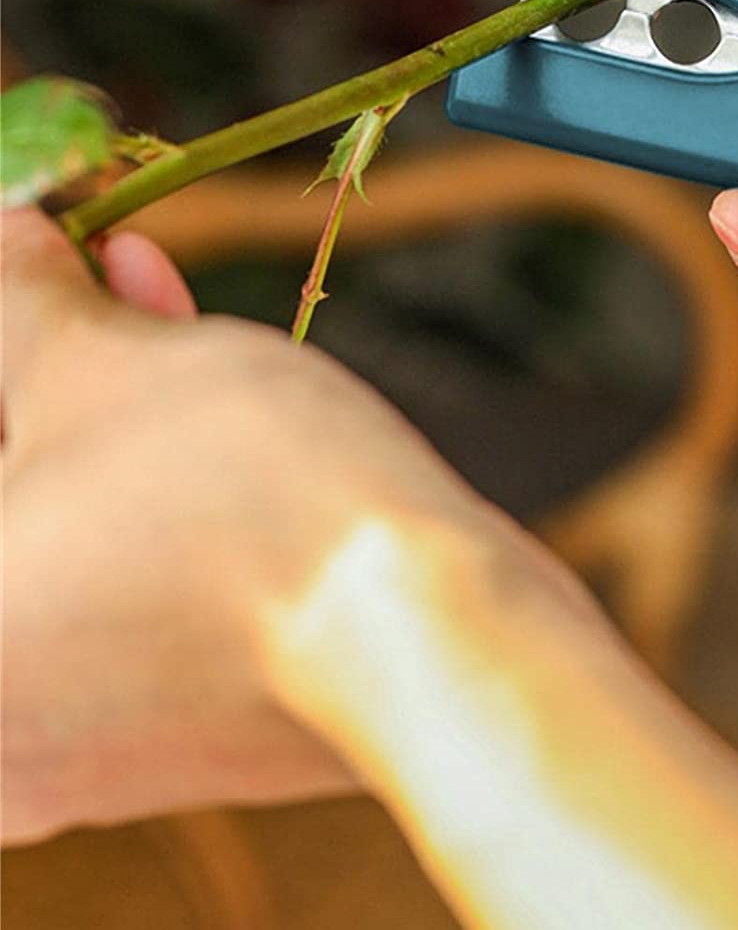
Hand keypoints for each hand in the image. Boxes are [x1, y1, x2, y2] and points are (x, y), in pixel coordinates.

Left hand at [0, 208, 532, 841]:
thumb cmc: (250, 503)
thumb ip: (19, 304)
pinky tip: (202, 395)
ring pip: (76, 540)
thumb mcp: (107, 368)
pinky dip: (157, 497)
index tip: (43, 267)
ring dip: (107, 421)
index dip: (8, 337)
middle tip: (94, 267)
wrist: (436, 637)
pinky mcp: (185, 743)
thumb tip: (2, 240)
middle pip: (19, 500)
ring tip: (151, 295)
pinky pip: (135, 591)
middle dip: (53, 372)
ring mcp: (84, 757)